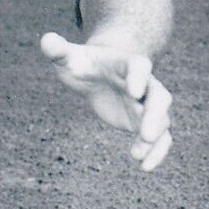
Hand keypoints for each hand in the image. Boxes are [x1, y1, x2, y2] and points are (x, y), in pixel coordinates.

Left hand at [40, 31, 172, 171]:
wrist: (101, 73)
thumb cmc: (85, 64)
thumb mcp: (69, 57)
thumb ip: (58, 50)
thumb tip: (45, 40)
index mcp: (127, 64)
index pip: (140, 67)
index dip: (139, 77)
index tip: (133, 92)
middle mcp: (144, 85)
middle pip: (160, 96)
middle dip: (156, 115)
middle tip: (147, 134)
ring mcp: (146, 105)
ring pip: (163, 120)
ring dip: (155, 139)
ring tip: (137, 156)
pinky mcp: (143, 122)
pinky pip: (159, 138)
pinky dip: (156, 152)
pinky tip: (144, 167)